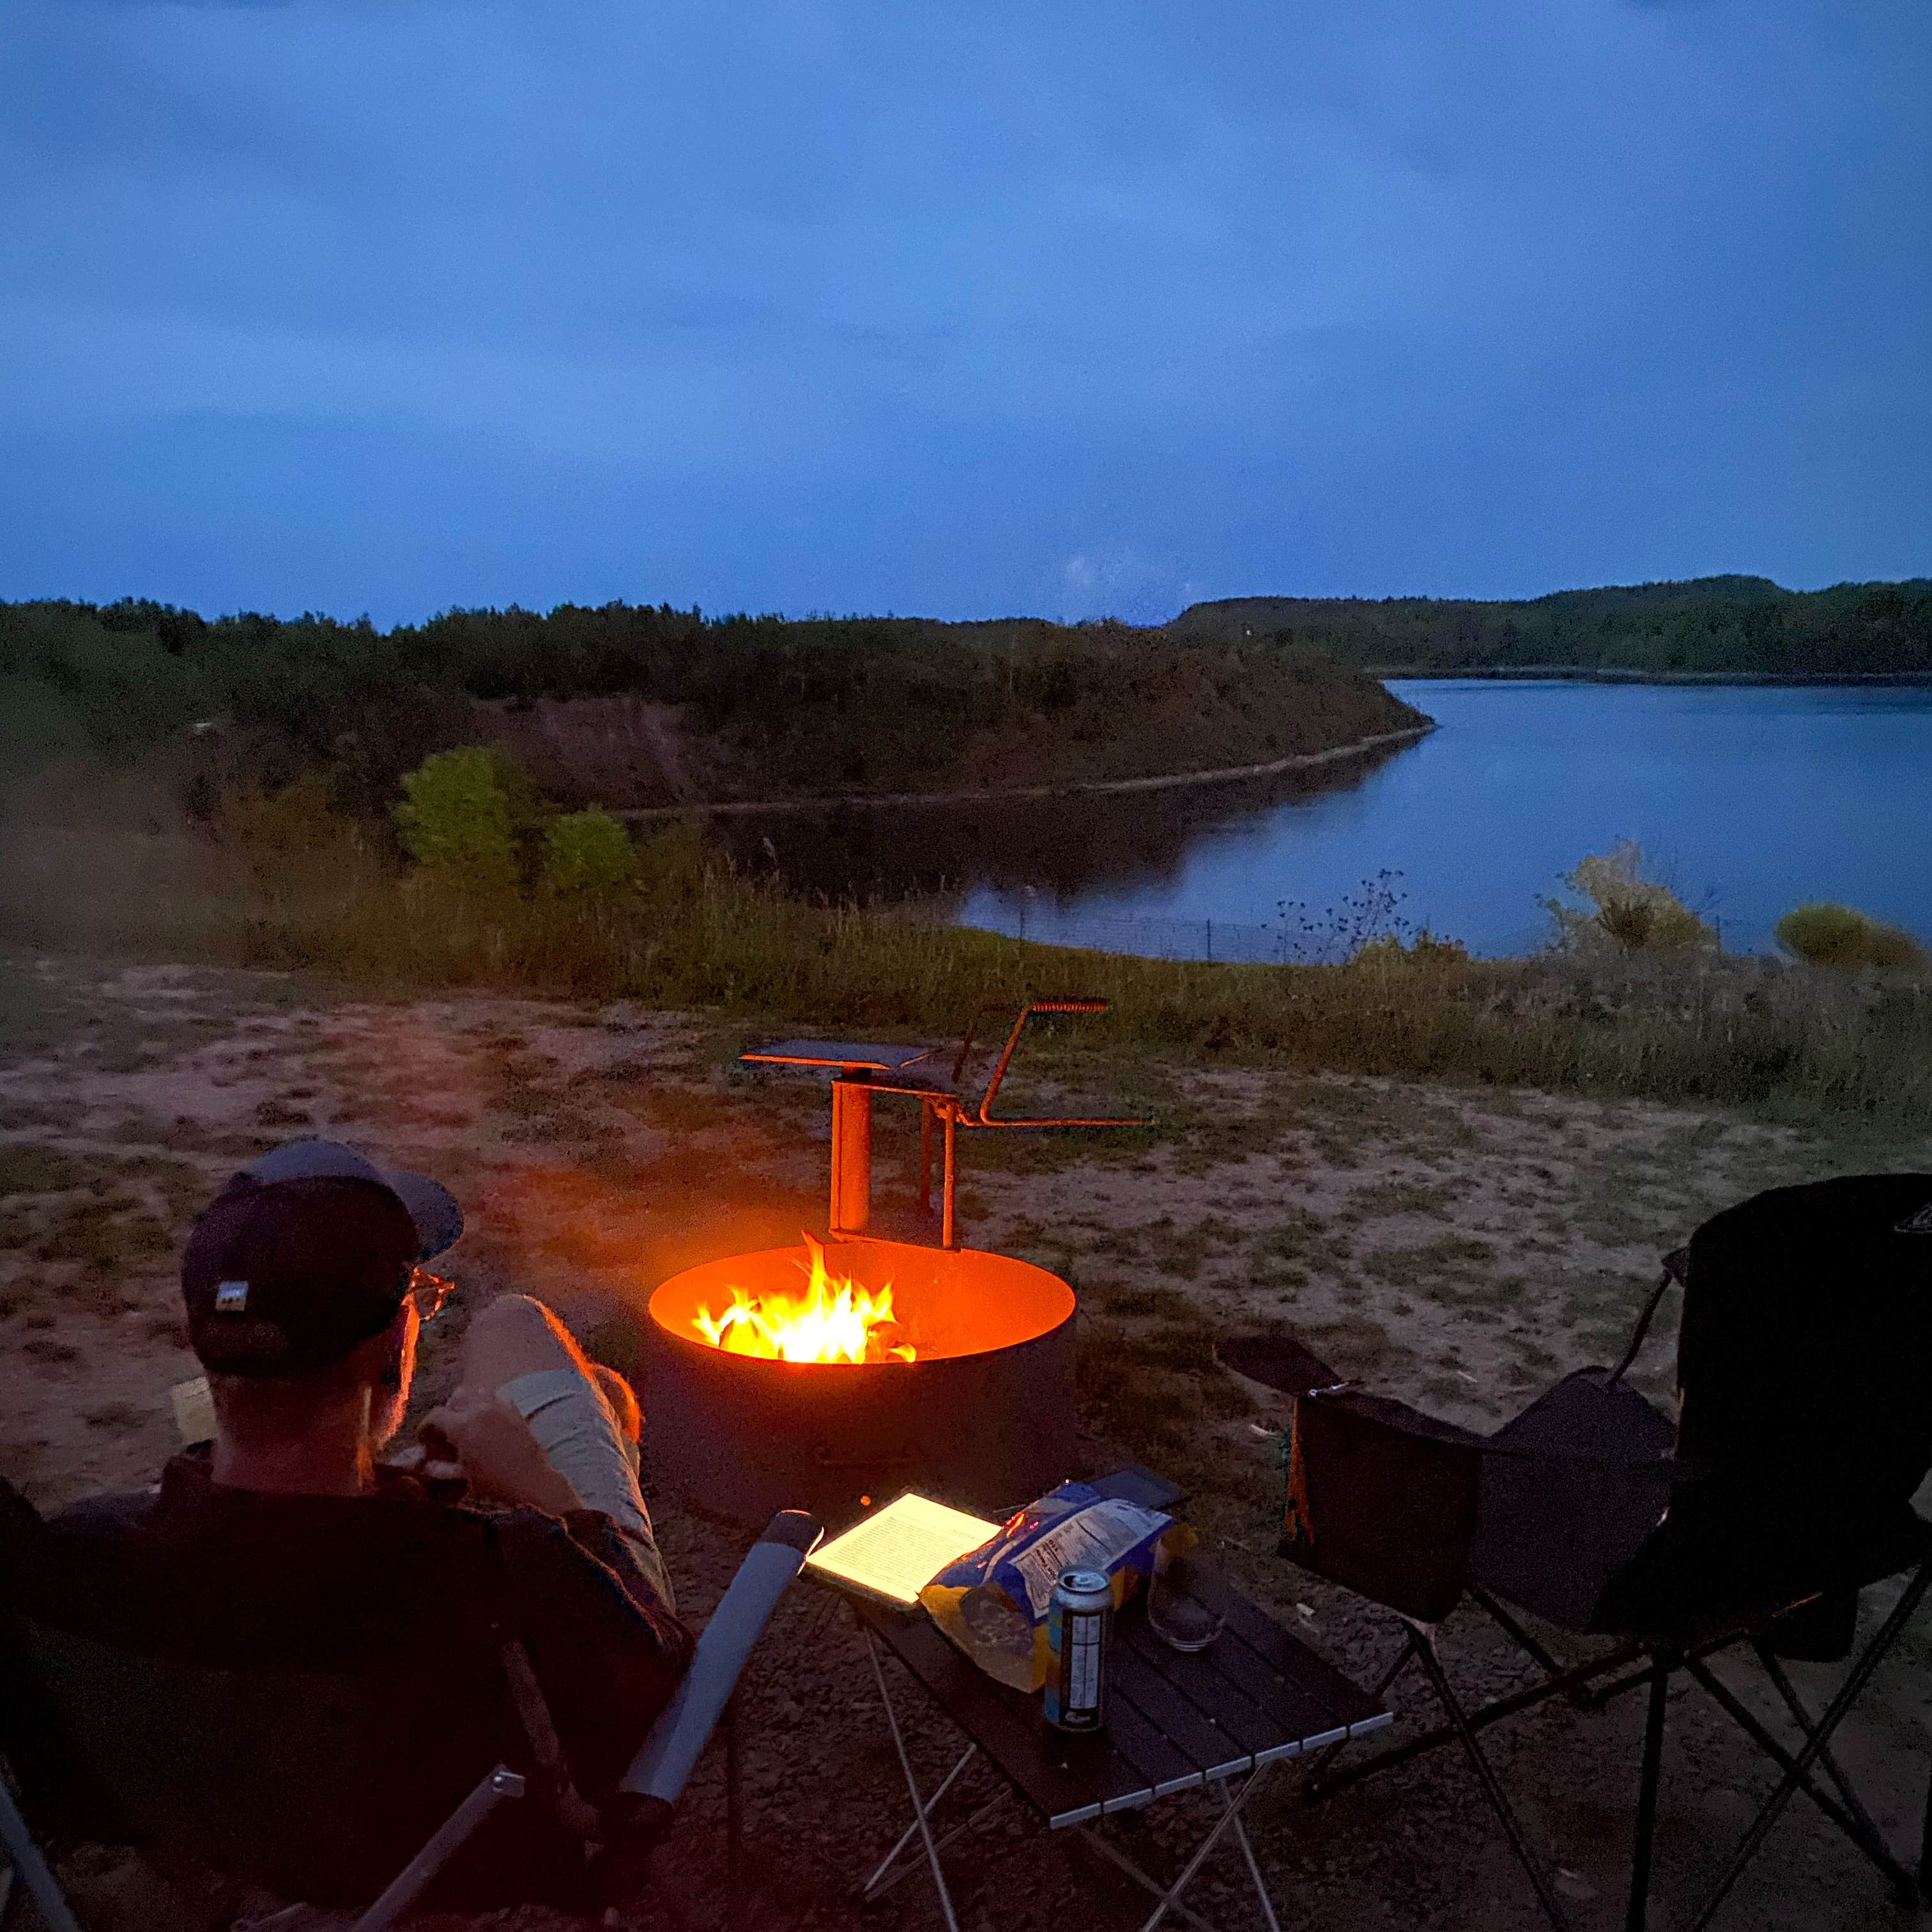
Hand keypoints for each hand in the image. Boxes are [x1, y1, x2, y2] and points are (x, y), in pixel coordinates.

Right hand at [419, 1386, 584, 1515]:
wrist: (531, 1483)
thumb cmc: (493, 1485)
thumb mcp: (461, 1477)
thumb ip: (438, 1468)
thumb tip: (423, 1463)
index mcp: (463, 1426)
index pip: (434, 1416)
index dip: (425, 1428)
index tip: (424, 1441)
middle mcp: (480, 1409)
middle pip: (456, 1396)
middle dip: (447, 1411)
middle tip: (446, 1431)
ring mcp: (500, 1407)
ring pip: (476, 1391)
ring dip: (467, 1403)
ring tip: (466, 1423)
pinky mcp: (515, 1410)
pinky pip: (496, 1397)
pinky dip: (486, 1404)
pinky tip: (487, 1422)